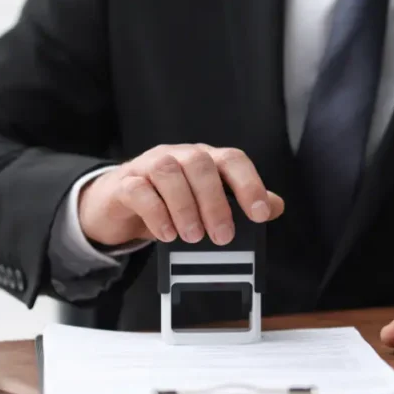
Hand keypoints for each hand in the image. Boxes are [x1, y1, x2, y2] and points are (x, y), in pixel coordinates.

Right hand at [78, 144, 284, 246]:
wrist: (117, 204)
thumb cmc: (167, 202)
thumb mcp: (205, 203)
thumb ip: (239, 202)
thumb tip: (276, 206)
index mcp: (204, 160)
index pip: (232, 160)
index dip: (249, 184)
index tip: (260, 214)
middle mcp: (178, 156)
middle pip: (200, 164)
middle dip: (215, 202)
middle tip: (223, 236)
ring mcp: (149, 165)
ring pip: (168, 172)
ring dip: (184, 206)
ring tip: (193, 237)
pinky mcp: (125, 183)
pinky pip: (139, 189)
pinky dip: (156, 212)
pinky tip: (167, 234)